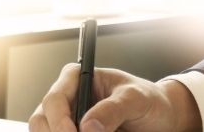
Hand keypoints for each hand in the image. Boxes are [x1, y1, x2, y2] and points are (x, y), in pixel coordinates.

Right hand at [28, 63, 200, 131]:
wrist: (161, 117)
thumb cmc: (148, 100)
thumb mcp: (135, 98)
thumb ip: (112, 109)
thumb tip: (88, 125)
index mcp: (76, 78)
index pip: (55, 99)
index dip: (59, 120)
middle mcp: (66, 99)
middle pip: (42, 120)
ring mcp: (66, 119)